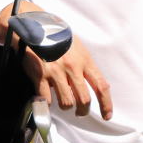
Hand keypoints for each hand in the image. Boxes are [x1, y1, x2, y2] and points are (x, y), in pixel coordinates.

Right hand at [0, 1, 112, 119]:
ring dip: (66, 106)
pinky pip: (47, 100)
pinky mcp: (40, 76)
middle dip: (83, 111)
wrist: (36, 27)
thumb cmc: (58, 37)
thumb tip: (93, 83)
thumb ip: (85, 64)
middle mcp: (73, 67)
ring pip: (67, 103)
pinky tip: (47, 96)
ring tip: (63, 101)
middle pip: (84, 100)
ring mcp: (56, 72)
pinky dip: (48, 103)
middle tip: (80, 112)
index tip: (107, 115)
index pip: (101, 85)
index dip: (106, 104)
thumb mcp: (77, 47)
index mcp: (85, 60)